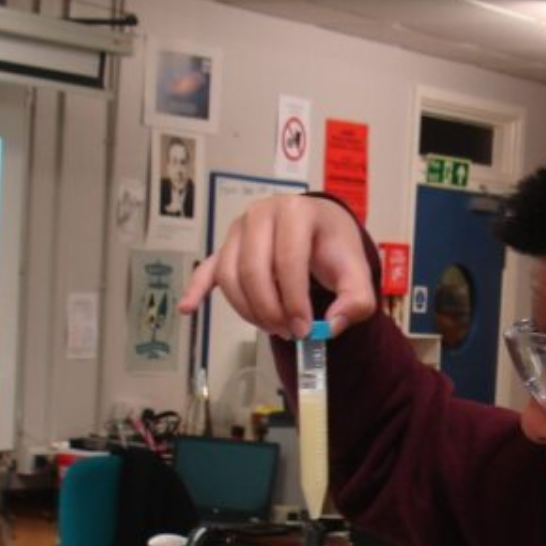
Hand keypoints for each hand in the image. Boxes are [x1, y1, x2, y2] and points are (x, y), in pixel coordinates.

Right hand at [177, 195, 375, 339]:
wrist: (321, 227)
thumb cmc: (336, 247)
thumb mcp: (357, 272)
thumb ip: (355, 301)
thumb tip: (329, 326)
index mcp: (296, 212)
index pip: (287, 260)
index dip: (293, 300)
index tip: (302, 329)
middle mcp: (262, 213)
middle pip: (253, 270)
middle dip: (270, 309)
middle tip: (288, 332)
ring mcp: (239, 229)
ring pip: (231, 277)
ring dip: (249, 310)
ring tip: (273, 327)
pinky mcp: (226, 247)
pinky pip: (208, 269)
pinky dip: (197, 290)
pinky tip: (188, 308)